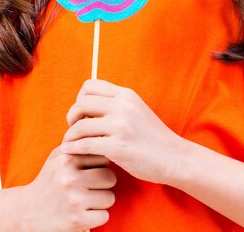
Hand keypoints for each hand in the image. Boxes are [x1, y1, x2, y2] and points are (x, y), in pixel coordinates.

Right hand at [20, 146, 115, 230]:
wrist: (27, 211)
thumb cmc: (48, 181)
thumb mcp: (57, 157)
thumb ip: (76, 143)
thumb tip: (99, 129)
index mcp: (66, 159)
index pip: (103, 157)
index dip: (100, 165)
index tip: (92, 171)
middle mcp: (69, 178)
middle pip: (110, 177)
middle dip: (105, 184)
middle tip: (92, 187)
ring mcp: (74, 200)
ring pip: (110, 197)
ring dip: (102, 201)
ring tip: (87, 200)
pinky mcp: (77, 220)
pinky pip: (104, 216)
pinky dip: (97, 217)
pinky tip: (85, 213)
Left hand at [62, 79, 179, 184]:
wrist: (174, 157)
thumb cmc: (153, 137)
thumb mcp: (136, 110)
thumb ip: (116, 105)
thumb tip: (89, 105)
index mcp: (126, 95)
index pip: (90, 85)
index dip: (80, 98)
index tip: (82, 112)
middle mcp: (122, 106)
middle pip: (82, 103)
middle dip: (72, 115)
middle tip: (73, 127)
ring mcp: (120, 126)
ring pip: (80, 125)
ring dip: (70, 135)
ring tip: (69, 142)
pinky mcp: (118, 147)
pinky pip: (85, 145)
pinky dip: (73, 148)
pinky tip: (69, 151)